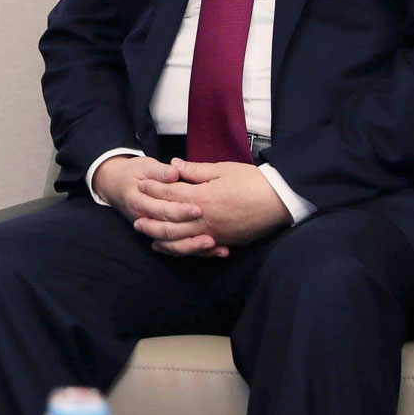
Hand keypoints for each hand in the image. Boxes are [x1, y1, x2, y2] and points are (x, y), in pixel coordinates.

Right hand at [92, 154, 225, 256]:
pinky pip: (179, 248)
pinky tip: (218, 251)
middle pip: (168, 232)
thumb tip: (174, 172)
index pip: (162, 210)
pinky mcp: (162, 236)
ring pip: (173, 246)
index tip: (198, 209)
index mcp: (139, 202)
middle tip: (212, 235)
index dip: (180, 211)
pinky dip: (197, 251)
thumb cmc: (134, 174)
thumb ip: (160, 171)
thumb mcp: (144, 167)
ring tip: (216, 246)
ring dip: (195, 248)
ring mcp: (153, 231)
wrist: (116, 185)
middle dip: (191, 235)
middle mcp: (145, 221)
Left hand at [137, 160, 290, 254]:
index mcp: (201, 197)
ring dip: (159, 235)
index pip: (169, 193)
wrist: (279, 200)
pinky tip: (169, 247)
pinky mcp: (222, 241)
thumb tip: (173, 165)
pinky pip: (194, 249)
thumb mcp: (221, 169)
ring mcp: (212, 233)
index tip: (140, 183)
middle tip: (135, 213)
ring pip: (178, 239)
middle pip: (168, 220)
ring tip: (145, 232)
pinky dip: (179, 249)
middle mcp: (203, 218)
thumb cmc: (252, 181)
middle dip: (149, 216)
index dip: (153, 188)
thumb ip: (194, 170)